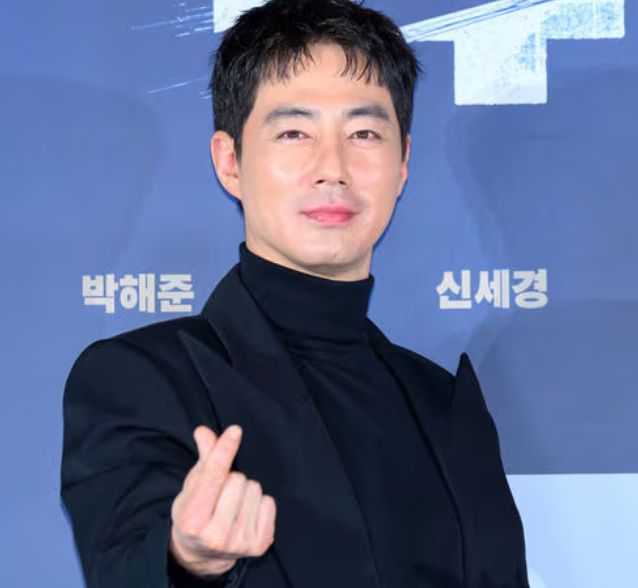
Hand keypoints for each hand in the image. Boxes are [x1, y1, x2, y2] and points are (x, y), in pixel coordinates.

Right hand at [170, 425, 276, 577]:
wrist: (201, 555)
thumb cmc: (195, 513)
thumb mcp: (191, 488)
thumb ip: (203, 458)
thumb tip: (203, 431)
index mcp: (192, 520)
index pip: (213, 477)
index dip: (224, 450)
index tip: (235, 430)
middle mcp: (215, 535)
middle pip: (238, 479)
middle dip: (232, 479)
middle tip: (221, 494)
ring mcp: (238, 543)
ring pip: (255, 489)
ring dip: (246, 491)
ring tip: (233, 505)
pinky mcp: (258, 546)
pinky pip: (269, 503)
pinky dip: (260, 503)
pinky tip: (246, 515)